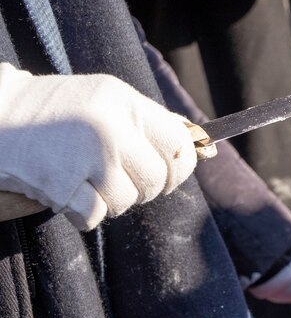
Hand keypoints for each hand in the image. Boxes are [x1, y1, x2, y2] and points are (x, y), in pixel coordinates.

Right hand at [0, 63, 196, 229]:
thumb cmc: (56, 111)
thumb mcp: (107, 100)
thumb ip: (151, 122)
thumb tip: (207, 145)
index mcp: (125, 103)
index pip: (180, 145)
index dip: (180, 166)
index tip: (169, 172)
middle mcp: (110, 127)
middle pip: (158, 180)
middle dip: (144, 187)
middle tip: (119, 178)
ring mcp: (86, 156)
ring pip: (128, 201)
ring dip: (110, 200)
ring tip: (85, 180)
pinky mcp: (61, 184)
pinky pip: (95, 216)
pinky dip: (83, 213)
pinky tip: (66, 193)